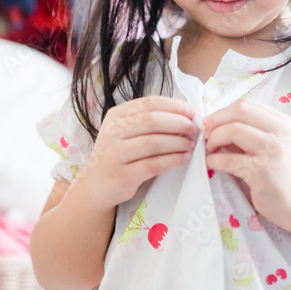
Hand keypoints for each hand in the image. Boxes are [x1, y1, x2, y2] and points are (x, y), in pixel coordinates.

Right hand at [77, 96, 197, 209]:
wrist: (96, 186)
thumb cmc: (118, 155)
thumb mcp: (124, 132)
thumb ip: (147, 122)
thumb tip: (185, 116)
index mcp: (116, 116)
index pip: (149, 103)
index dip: (174, 106)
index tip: (192, 112)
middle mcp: (113, 132)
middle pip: (152, 121)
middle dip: (178, 123)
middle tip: (194, 129)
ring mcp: (115, 154)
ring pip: (154, 143)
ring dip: (178, 142)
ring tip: (190, 145)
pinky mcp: (122, 175)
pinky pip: (153, 165)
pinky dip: (172, 160)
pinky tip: (183, 158)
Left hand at [203, 100, 290, 230]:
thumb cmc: (285, 173)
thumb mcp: (274, 145)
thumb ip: (251, 132)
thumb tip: (215, 123)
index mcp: (282, 123)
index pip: (246, 105)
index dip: (222, 112)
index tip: (212, 123)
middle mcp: (280, 133)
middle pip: (239, 112)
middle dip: (216, 121)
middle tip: (207, 135)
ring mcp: (272, 152)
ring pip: (233, 131)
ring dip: (214, 139)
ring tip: (210, 150)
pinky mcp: (262, 172)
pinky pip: (229, 160)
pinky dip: (214, 159)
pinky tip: (212, 163)